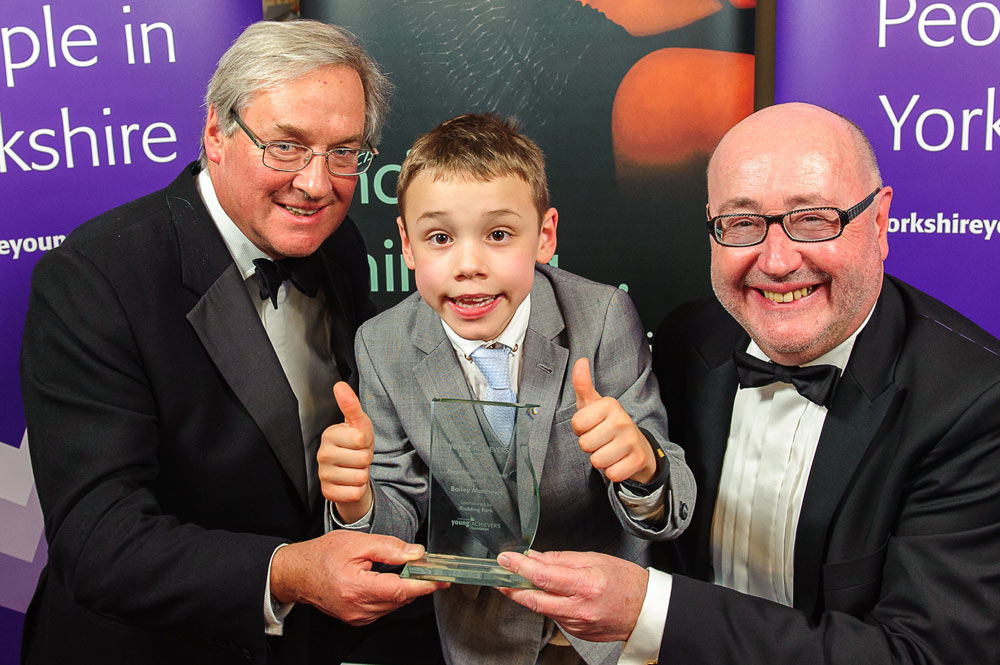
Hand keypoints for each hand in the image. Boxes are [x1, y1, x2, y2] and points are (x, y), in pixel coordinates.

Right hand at [270, 530, 444, 624]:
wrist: (297, 573)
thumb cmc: (322, 555)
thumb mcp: (357, 542)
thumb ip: (389, 548)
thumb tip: (416, 553)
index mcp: (357, 588)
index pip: (401, 590)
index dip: (425, 585)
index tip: (442, 580)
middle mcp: (357, 609)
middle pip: (400, 599)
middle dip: (417, 583)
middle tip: (428, 567)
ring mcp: (357, 617)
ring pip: (393, 605)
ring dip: (405, 589)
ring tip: (408, 570)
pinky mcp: (356, 619)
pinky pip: (383, 608)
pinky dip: (391, 595)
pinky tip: (390, 580)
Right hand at [317, 382, 374, 522]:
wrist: (350, 471)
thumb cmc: (355, 444)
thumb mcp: (358, 423)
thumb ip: (351, 405)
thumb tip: (340, 385)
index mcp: (329, 435)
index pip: (361, 439)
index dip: (367, 442)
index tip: (359, 442)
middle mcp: (322, 454)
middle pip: (363, 459)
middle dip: (366, 459)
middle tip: (357, 456)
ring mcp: (323, 475)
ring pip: (360, 477)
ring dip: (362, 475)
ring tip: (354, 468)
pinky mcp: (328, 493)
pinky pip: (354, 493)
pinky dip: (358, 490)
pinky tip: (350, 482)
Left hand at [495, 550, 647, 641]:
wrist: (646, 610)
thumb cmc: (625, 581)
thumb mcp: (594, 560)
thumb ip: (560, 560)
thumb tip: (534, 558)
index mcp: (585, 585)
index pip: (543, 576)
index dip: (519, 568)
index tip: (505, 560)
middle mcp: (579, 608)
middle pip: (534, 600)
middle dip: (511, 588)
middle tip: (498, 577)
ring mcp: (577, 624)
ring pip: (543, 609)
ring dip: (529, 595)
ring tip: (523, 580)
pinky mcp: (577, 632)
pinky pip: (555, 616)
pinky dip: (548, 604)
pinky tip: (551, 594)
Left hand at [571, 358, 655, 482]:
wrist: (638, 447)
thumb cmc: (609, 425)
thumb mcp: (594, 405)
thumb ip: (583, 385)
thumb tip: (580, 361)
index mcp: (609, 405)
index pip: (576, 425)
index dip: (581, 430)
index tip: (592, 426)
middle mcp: (622, 419)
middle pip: (585, 444)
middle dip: (590, 447)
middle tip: (602, 440)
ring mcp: (631, 440)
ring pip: (597, 461)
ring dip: (601, 460)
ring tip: (610, 450)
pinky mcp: (638, 460)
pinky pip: (611, 473)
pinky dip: (612, 471)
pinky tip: (619, 461)